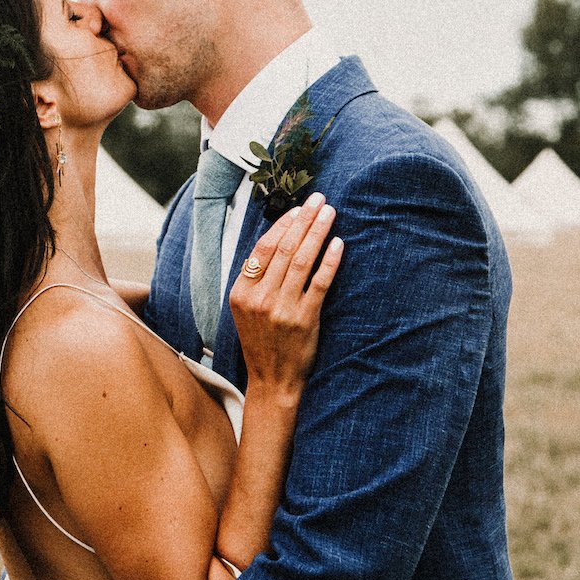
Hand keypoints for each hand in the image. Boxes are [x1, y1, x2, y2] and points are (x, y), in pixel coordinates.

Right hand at [228, 193, 341, 390]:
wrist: (272, 381)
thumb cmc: (262, 342)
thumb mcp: (246, 310)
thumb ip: (256, 280)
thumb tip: (278, 241)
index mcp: (241, 292)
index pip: (263, 248)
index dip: (282, 225)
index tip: (299, 208)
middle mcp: (259, 298)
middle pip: (284, 248)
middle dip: (304, 220)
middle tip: (319, 199)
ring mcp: (281, 308)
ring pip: (301, 260)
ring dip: (318, 232)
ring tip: (330, 213)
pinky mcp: (304, 319)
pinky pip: (319, 282)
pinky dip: (330, 261)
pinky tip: (338, 244)